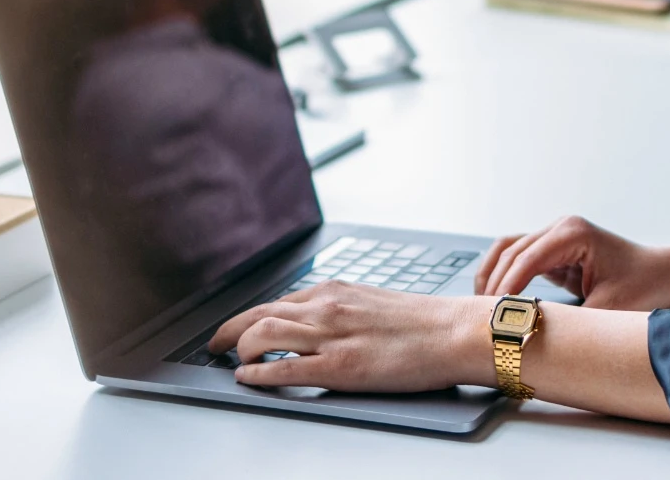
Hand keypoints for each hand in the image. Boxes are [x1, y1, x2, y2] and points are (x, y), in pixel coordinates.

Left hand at [209, 282, 483, 392]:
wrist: (454, 332)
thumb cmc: (424, 321)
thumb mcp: (374, 302)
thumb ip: (343, 309)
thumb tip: (323, 321)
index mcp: (336, 291)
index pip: (278, 300)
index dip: (249, 316)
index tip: (238, 327)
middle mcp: (326, 308)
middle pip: (259, 314)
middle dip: (229, 330)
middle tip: (215, 346)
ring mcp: (330, 337)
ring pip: (262, 335)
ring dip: (239, 349)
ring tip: (232, 362)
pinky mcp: (338, 367)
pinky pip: (282, 369)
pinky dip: (257, 374)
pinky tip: (247, 378)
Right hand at [474, 217, 669, 309]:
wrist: (669, 276)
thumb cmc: (646, 286)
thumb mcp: (607, 309)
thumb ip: (570, 321)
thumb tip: (534, 333)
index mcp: (573, 233)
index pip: (525, 259)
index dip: (505, 288)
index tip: (493, 314)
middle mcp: (562, 228)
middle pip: (509, 250)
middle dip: (492, 283)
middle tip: (481, 316)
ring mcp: (557, 236)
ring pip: (508, 250)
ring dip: (492, 275)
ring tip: (481, 307)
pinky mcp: (556, 251)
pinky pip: (520, 258)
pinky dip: (504, 276)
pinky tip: (496, 300)